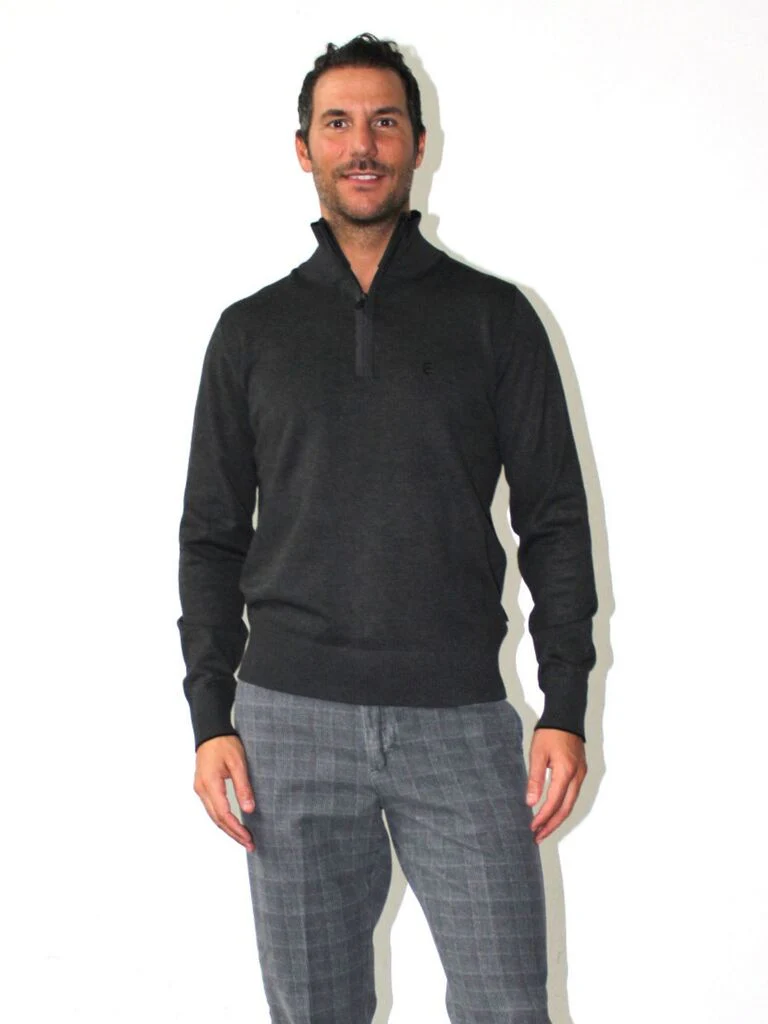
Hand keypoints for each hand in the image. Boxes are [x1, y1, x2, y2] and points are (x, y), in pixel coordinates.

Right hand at [193, 734, 255, 851]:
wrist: (211, 731)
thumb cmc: (225, 743)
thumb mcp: (238, 763)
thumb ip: (243, 786)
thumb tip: (250, 809)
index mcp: (210, 784)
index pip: (223, 814)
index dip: (236, 828)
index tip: (249, 838)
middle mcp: (202, 790)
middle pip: (217, 819)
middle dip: (233, 834)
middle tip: (250, 844)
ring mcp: (200, 789)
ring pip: (213, 816)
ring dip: (228, 828)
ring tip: (244, 839)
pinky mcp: (203, 787)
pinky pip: (212, 808)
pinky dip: (223, 819)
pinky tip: (233, 824)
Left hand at [526, 728, 586, 843]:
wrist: (566, 716)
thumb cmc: (550, 733)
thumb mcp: (537, 754)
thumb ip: (534, 779)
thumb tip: (530, 802)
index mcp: (566, 772)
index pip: (554, 802)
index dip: (543, 818)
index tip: (532, 828)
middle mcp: (577, 776)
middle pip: (565, 809)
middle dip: (551, 825)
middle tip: (538, 837)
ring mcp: (581, 774)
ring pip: (571, 804)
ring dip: (557, 818)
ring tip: (543, 829)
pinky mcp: (580, 772)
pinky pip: (573, 795)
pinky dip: (563, 807)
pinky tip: (553, 812)